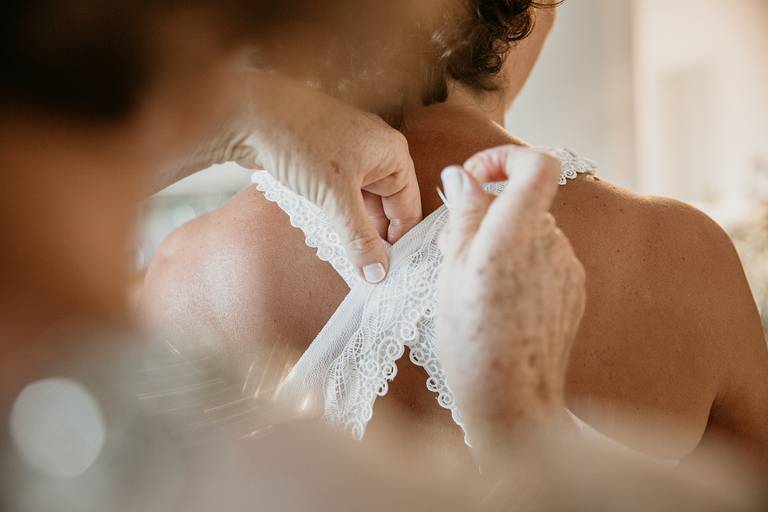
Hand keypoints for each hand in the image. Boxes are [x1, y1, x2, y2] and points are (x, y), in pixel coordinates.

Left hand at [234, 73, 420, 282]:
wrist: (249, 114)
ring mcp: (350, 157)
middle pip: (386, 208)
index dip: (401, 241)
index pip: (408, 208)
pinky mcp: (325, 162)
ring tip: (349, 261)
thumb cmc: (301, 143)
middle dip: (376, 239)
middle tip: (368, 273)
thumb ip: (359, 238)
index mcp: (393, 155)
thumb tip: (377, 273)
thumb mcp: (336, 197)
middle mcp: (376, 154)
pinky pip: (341, 197)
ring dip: (355, 230)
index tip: (391, 272)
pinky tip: (330, 238)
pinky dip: (338, 217)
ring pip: (362, 204)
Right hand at [435, 145, 585, 461]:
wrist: (512, 397)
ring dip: (502, 240)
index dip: (506, 158)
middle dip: (488, 212)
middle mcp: (550, 243)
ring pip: (531, 230)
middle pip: (525, 200)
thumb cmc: (471, 338)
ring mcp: (567, 266)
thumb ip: (464, 214)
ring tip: (474, 280)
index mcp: (514, 234)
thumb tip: (462, 176)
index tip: (477, 178)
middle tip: (455, 245)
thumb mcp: (453, 270)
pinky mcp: (574, 287)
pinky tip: (500, 298)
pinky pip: (545, 257)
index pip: (538, 163)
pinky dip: (521, 263)